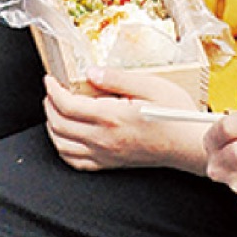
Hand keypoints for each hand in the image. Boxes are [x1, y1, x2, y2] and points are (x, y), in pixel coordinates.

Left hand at [43, 70, 208, 171]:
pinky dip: (63, 150)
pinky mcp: (110, 164)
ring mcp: (105, 154)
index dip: (52, 90)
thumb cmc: (174, 115)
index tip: (50, 80)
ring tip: (54, 111)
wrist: (188, 144)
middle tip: (51, 92)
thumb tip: (91, 72)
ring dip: (52, 127)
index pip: (66, 105)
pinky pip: (76, 162)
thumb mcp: (150, 85)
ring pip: (62, 146)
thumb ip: (117, 78)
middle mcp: (103, 138)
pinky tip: (66, 138)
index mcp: (110, 116)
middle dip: (48, 105)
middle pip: (59, 125)